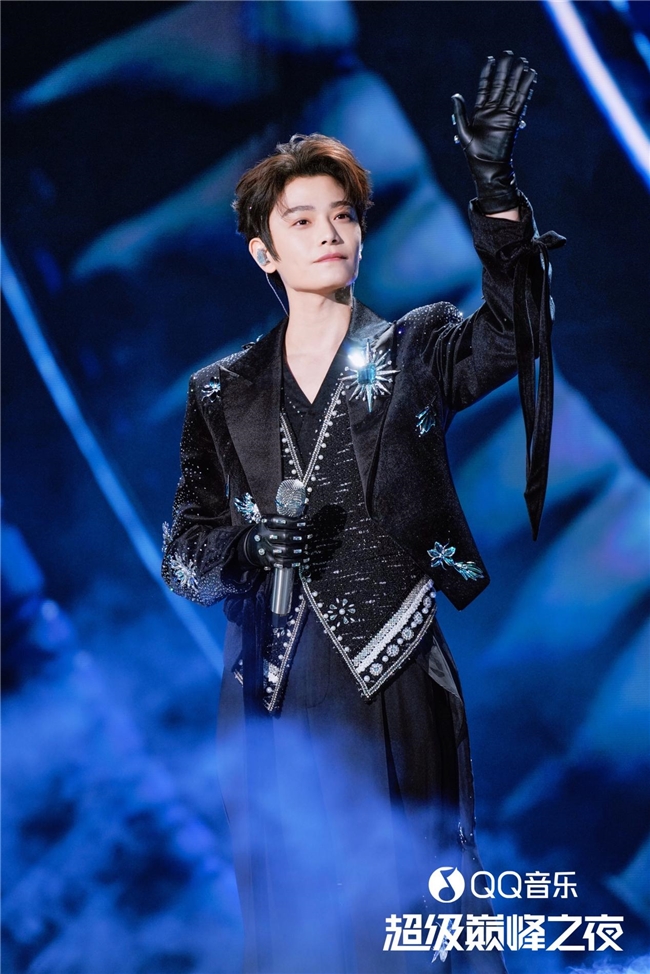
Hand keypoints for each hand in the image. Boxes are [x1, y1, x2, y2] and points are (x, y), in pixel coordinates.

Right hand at [242, 515, 311, 570]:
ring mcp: (267, 549)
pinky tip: (303, 559)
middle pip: (284, 536)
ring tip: (305, 547)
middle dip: (299, 536)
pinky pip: (284, 562)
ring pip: (285, 550)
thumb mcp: (270, 522)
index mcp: (265, 524)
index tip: (304, 523)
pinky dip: (296, 561)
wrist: (251, 546)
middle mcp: (264, 536)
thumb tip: (303, 519)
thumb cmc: (266, 532)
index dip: (294, 522)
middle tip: (307, 536)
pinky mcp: (269, 560)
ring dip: (298, 549)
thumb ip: (283, 520)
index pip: (279, 521)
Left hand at [451, 50, 536, 213]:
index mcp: (480, 111)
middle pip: (500, 84)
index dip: (488, 72)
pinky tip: (531, 77)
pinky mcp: (514, 120)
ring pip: (512, 90)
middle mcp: (493, 110)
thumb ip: (460, 113)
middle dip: (504, 69)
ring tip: (523, 61)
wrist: (488, 168)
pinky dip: (526, 89)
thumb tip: (455, 95)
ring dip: (517, 76)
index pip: (485, 86)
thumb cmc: (474, 154)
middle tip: (509, 53)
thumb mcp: (463, 132)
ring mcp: (504, 114)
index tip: (491, 58)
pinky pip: (521, 101)